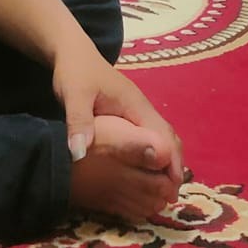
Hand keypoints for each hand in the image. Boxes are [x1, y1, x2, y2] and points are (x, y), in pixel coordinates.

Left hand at [55, 52, 186, 182]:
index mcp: (136, 105)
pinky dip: (156, 153)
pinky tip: (147, 168)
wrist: (72, 52)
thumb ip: (78, 122)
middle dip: (175, 164)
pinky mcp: (129, 113)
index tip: (173, 186)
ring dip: (167, 159)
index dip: (171, 161)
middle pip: (169, 138)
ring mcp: (137, 110)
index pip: (163, 136)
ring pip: (162, 137)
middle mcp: (142, 108)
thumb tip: (79, 154)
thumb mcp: (73, 95)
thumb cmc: (75, 73)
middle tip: (172, 194)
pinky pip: (150, 135)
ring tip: (164, 187)